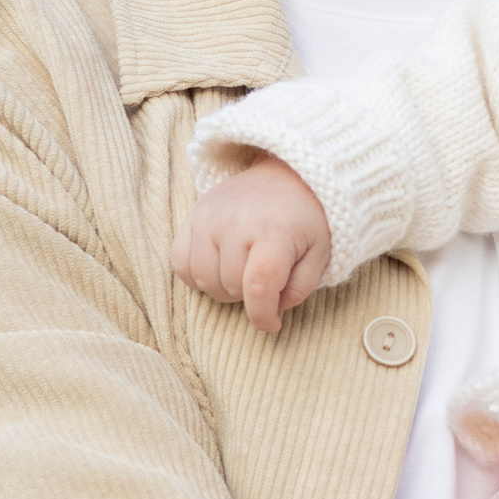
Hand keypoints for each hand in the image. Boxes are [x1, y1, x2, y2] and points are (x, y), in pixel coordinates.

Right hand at [172, 157, 331, 330]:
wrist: (286, 174)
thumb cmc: (305, 219)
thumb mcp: (319, 253)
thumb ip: (299, 289)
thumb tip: (270, 312)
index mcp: (275, 231)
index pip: (257, 286)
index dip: (262, 315)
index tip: (273, 324)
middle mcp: (236, 222)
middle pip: (231, 287)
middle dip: (250, 295)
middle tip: (265, 278)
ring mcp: (210, 217)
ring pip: (203, 280)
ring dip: (223, 287)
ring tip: (243, 271)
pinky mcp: (193, 215)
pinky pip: (179, 262)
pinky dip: (196, 275)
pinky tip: (218, 266)